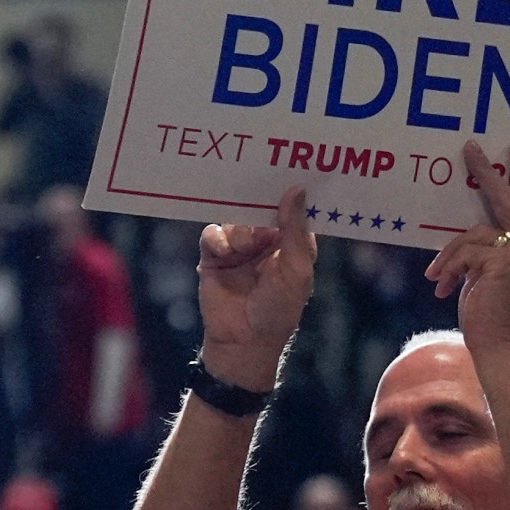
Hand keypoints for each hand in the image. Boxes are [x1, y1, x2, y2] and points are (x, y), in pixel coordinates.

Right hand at [196, 184, 316, 391]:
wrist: (243, 342)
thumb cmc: (278, 309)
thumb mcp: (296, 269)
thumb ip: (295, 229)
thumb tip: (296, 189)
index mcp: (291, 242)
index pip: (292, 208)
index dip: (291, 191)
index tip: (290, 167)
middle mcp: (266, 240)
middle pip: (259, 207)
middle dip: (257, 201)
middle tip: (255, 180)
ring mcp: (239, 248)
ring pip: (236, 220)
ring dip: (240, 232)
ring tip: (243, 249)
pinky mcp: (214, 257)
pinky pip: (213, 234)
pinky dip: (218, 239)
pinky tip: (224, 252)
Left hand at [423, 137, 509, 357]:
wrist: (501, 351)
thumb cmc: (496, 317)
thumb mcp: (499, 276)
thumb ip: (495, 250)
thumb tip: (472, 233)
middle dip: (488, 172)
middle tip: (470, 148)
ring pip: (474, 232)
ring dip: (449, 255)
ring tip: (436, 277)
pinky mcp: (503, 265)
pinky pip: (465, 253)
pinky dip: (447, 269)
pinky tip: (441, 288)